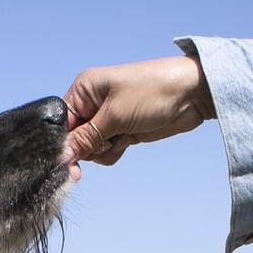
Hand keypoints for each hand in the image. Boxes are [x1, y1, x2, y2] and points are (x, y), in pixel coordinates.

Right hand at [63, 55, 213, 165]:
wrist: (192, 94)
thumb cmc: (153, 92)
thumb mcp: (114, 116)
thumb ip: (85, 138)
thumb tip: (61, 157)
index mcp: (84, 89)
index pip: (60, 123)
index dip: (63, 144)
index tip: (67, 162)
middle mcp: (92, 103)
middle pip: (73, 139)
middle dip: (87, 147)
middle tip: (106, 141)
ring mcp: (107, 118)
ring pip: (90, 149)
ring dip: (103, 150)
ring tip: (121, 137)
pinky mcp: (122, 131)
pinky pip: (106, 151)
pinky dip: (114, 152)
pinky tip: (128, 141)